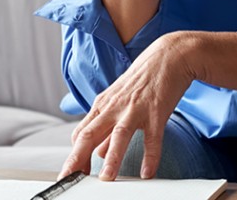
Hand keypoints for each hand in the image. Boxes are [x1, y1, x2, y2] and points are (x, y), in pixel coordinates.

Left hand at [59, 33, 194, 180]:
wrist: (166, 57)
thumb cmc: (141, 80)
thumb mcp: (118, 101)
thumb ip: (107, 127)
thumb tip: (97, 152)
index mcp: (102, 105)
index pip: (81, 132)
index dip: (74, 154)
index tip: (69, 173)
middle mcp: (114, 107)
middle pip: (90, 133)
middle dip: (78, 157)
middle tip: (70, 177)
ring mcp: (134, 109)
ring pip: (118, 135)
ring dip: (111, 158)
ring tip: (106, 179)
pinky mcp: (156, 111)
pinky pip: (152, 138)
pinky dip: (150, 157)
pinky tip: (147, 173)